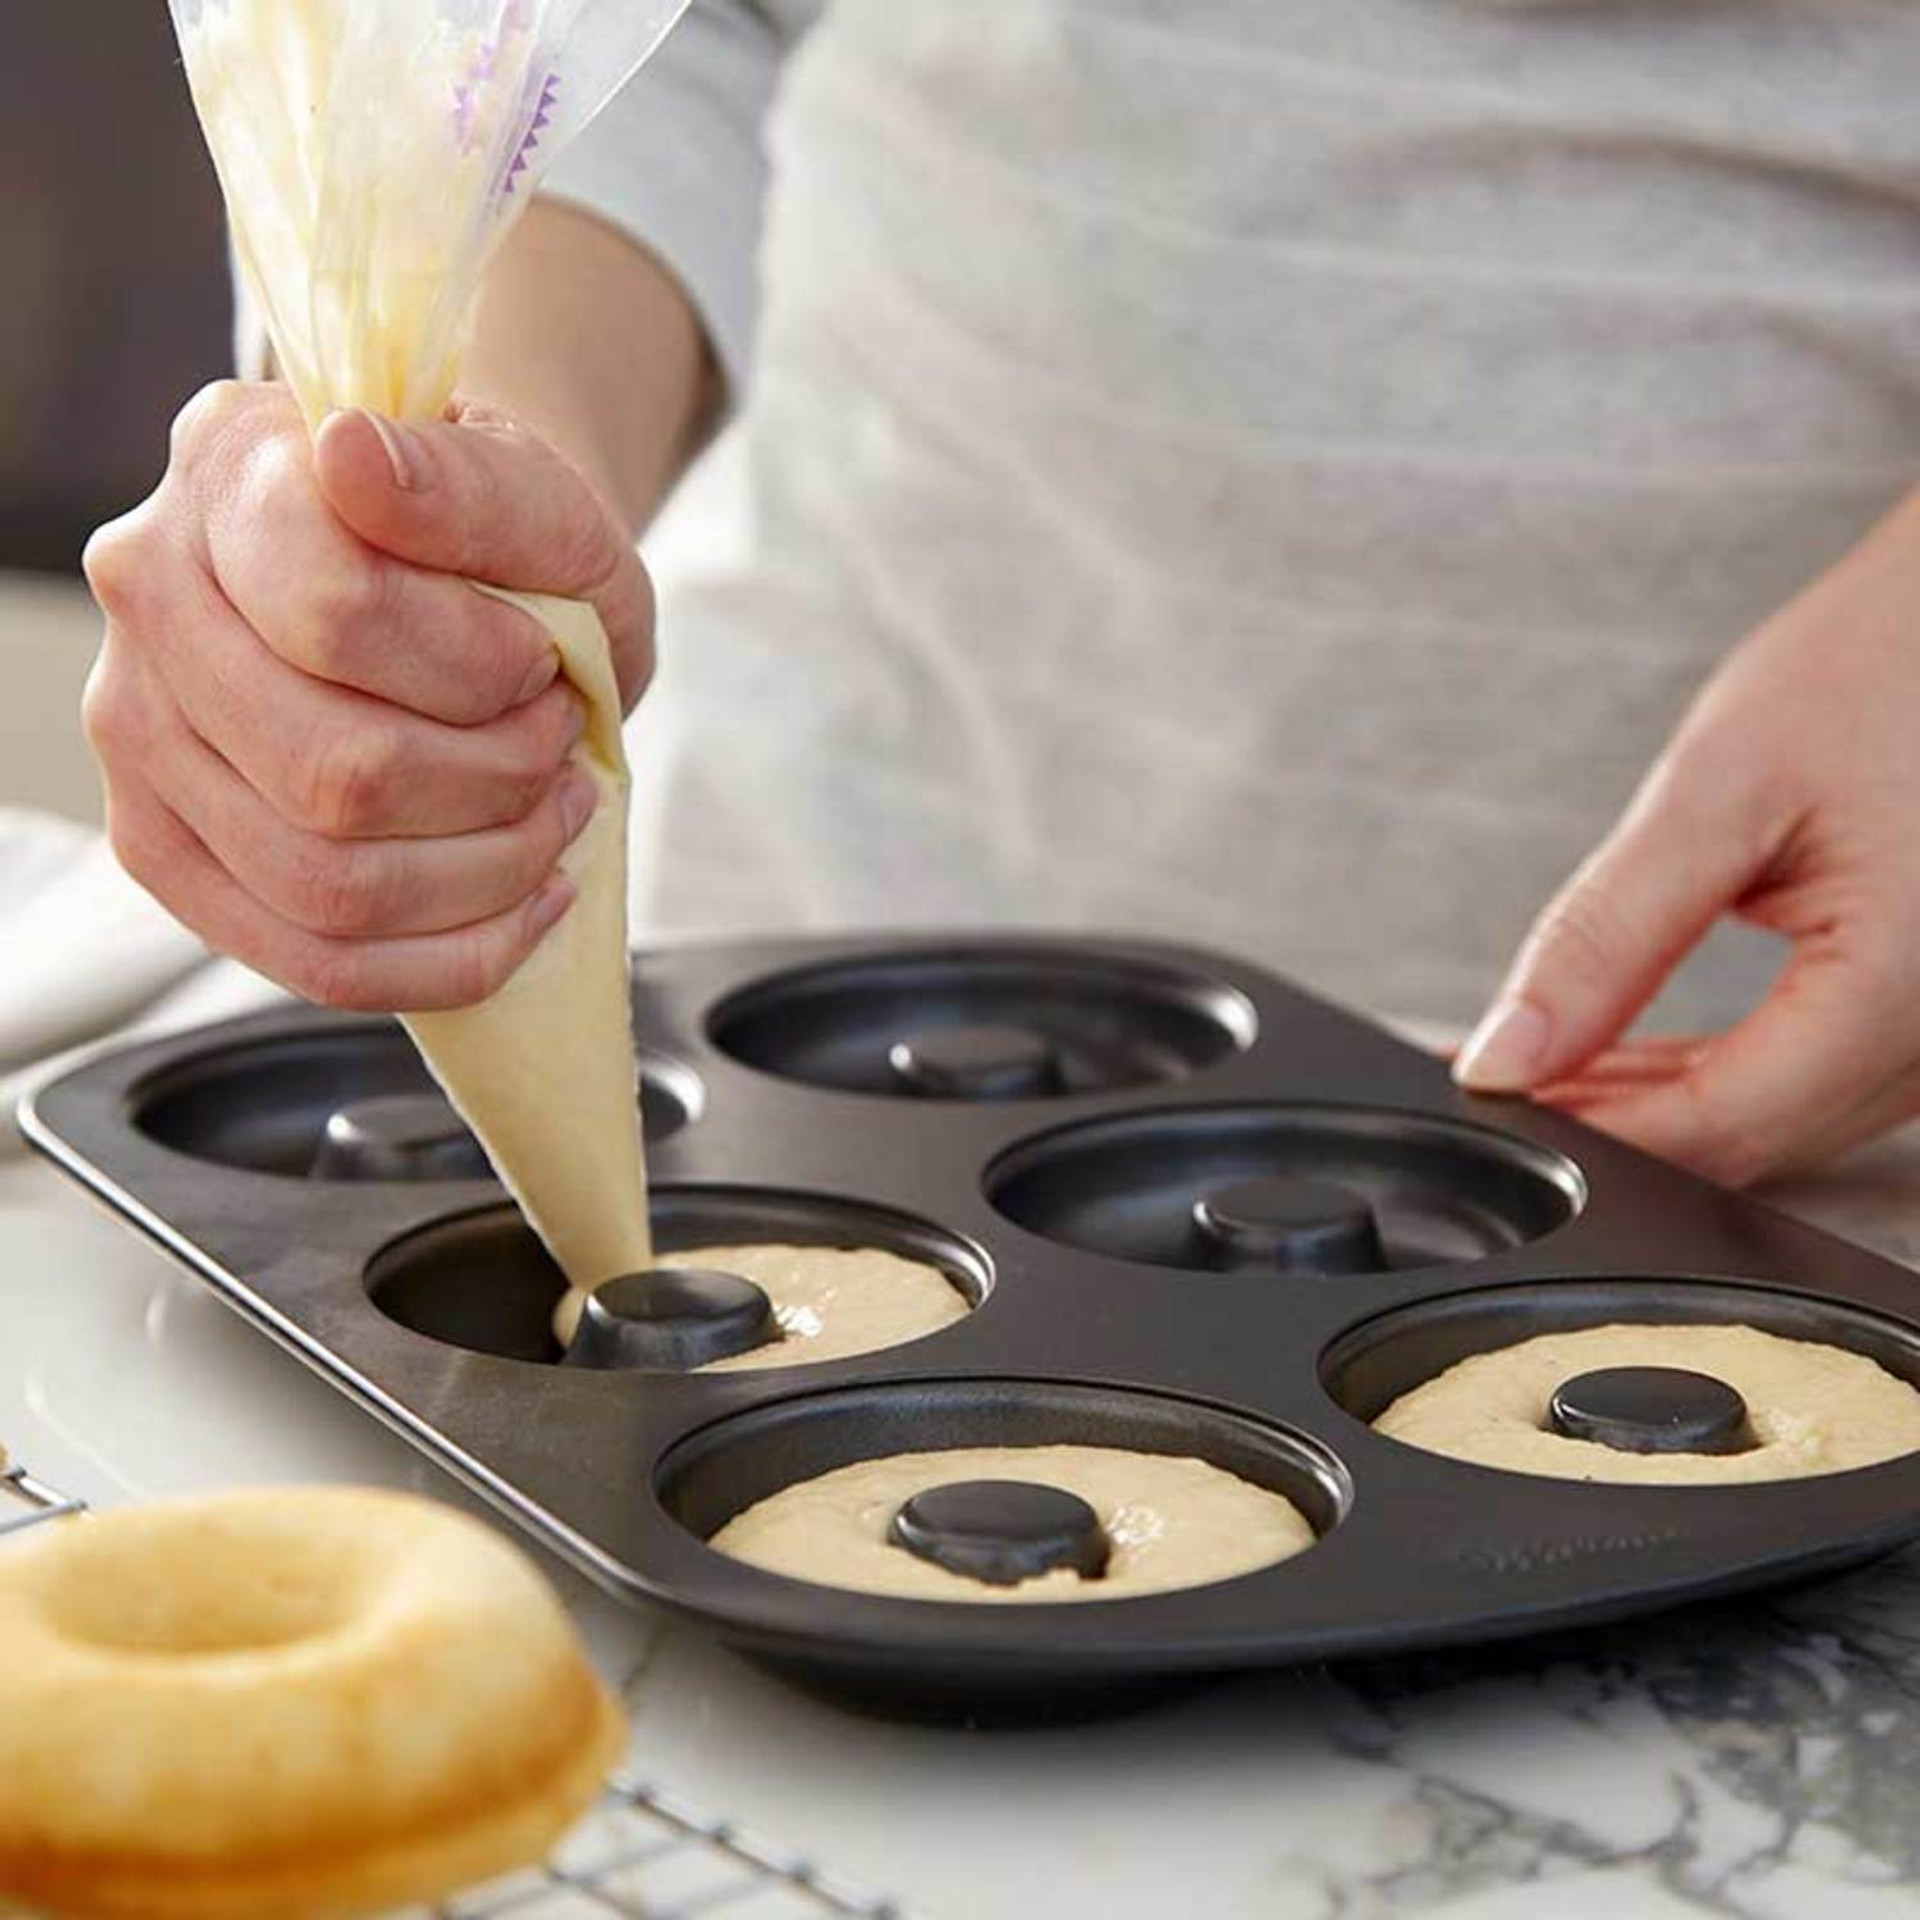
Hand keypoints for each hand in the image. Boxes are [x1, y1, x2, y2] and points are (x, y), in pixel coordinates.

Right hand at [81, 381, 653, 1010]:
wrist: (483, 590)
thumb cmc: (506, 545)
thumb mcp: (540, 497)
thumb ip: (466, 478)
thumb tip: (352, 458)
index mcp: (231, 469)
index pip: (338, 614)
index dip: (481, 669)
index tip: (539, 659)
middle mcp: (150, 596)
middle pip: (335, 773)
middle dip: (496, 780)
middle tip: (556, 741)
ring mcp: (140, 735)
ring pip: (329, 883)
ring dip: (488, 867)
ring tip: (550, 807)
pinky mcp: (168, 850)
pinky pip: (316, 963)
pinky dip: (455, 955)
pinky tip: (527, 896)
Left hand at [1454, 487, 1919, 1185]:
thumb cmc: (1892, 664)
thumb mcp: (1721, 788)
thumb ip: (1606, 935)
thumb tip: (1511, 1051)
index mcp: (1908, 988)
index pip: (1716, 1125)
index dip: (1587, 1127)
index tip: (1494, 1097)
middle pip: (1743, 1140)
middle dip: (1607, 1121)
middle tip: (1498, 1074)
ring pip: (1771, 1121)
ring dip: (1651, 1106)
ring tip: (1541, 1060)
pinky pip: (1806, 1080)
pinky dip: (1711, 1074)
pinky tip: (1623, 1053)